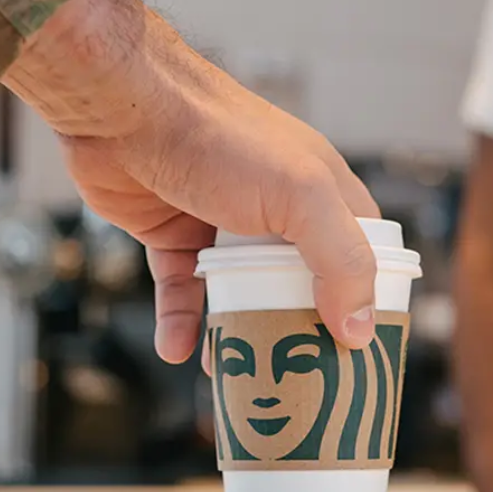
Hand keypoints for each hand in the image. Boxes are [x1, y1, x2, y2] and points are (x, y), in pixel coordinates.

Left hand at [3, 0, 379, 363]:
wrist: (124, 109)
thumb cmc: (221, 138)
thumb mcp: (301, 197)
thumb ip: (340, 261)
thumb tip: (360, 332)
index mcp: (321, 194)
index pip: (362, 254)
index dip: (368, 300)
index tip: (363, 351)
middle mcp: (277, 210)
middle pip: (300, 285)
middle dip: (300, 331)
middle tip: (304, 383)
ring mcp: (224, 224)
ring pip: (241, 294)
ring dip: (239, 334)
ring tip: (237, 379)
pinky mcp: (174, 235)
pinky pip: (184, 291)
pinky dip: (181, 322)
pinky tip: (178, 352)